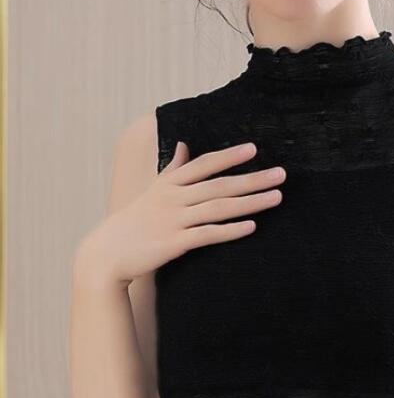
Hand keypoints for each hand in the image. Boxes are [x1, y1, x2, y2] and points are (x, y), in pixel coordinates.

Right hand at [80, 141, 285, 285]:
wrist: (107, 252)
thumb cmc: (134, 220)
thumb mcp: (153, 189)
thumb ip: (174, 169)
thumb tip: (185, 145)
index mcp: (170, 183)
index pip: (204, 165)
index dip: (228, 156)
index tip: (253, 148)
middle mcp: (174, 198)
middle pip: (219, 185)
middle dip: (253, 178)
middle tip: (281, 174)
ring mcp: (174, 220)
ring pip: (218, 208)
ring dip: (250, 202)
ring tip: (276, 197)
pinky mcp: (174, 243)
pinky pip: (207, 234)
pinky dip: (230, 230)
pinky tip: (251, 227)